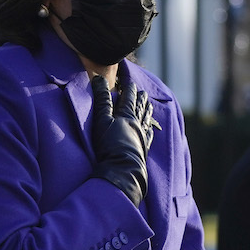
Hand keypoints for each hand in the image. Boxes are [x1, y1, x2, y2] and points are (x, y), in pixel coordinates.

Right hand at [88, 74, 153, 205]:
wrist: (122, 171)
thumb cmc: (109, 146)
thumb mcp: (101, 120)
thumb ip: (101, 100)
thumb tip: (99, 78)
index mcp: (126, 116)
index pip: (129, 98)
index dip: (129, 88)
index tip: (129, 81)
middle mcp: (136, 125)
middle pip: (140, 108)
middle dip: (140, 98)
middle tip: (143, 91)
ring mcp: (141, 138)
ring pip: (146, 120)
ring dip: (147, 111)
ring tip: (149, 105)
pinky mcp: (142, 150)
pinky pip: (148, 137)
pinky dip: (149, 130)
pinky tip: (150, 129)